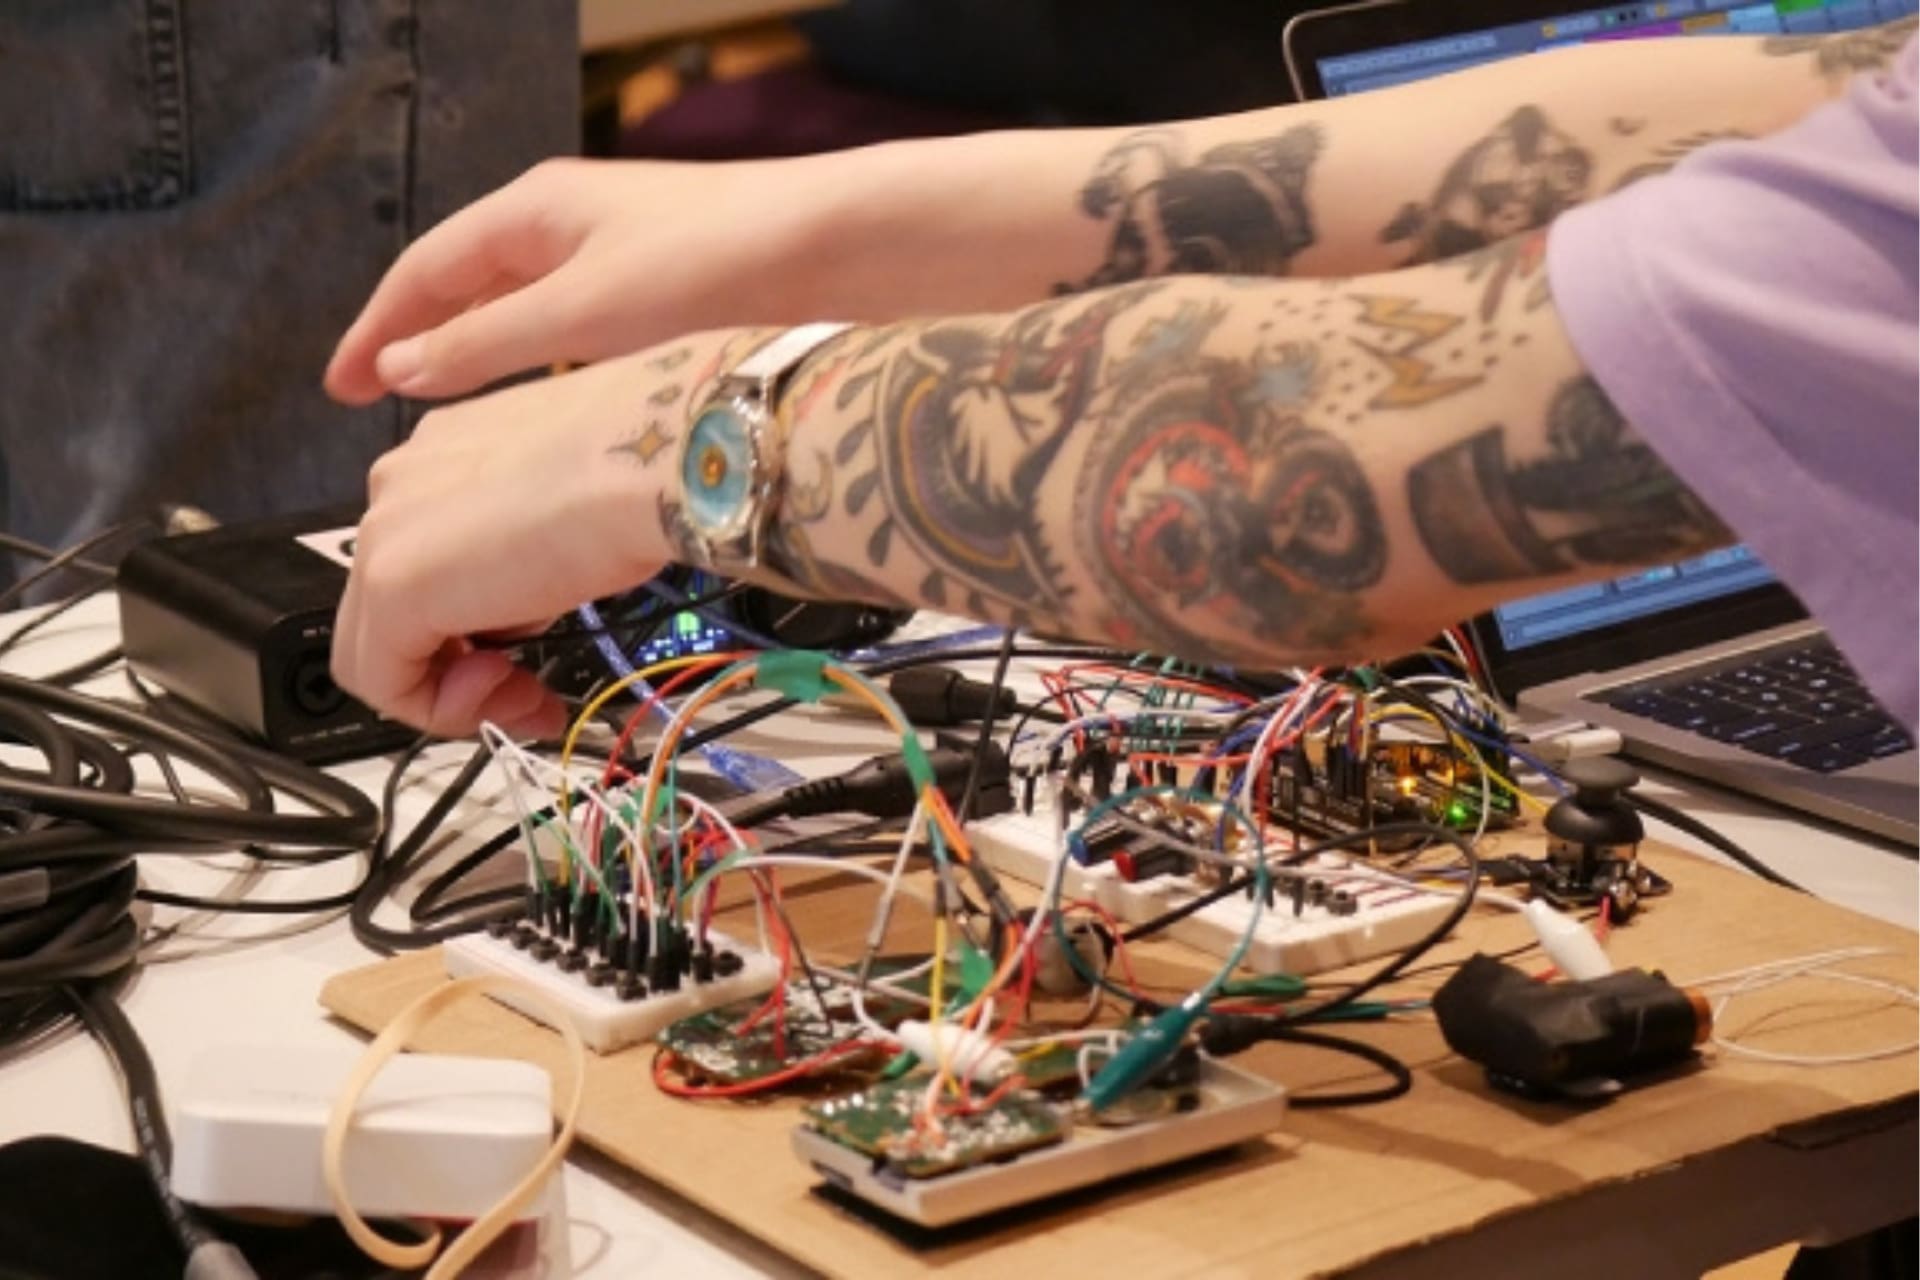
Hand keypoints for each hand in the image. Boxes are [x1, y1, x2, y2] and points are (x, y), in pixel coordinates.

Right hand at [324, 157, 837, 404]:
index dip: (375, 331)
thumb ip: (488, 344)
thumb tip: (401, 370)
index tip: (339, 385)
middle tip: (372, 397)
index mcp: (533, 212)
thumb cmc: (711, 265)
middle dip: (415, 337)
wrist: (829, 246)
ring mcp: (614, 248)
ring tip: (443, 401)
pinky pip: (568, 319)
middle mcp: (567, 220)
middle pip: (464, 282)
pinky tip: (545, 394)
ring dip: (474, 346)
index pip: (423, 272)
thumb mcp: (583, 314)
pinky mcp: (660, 283)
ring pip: (518, 302)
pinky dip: (535, 353)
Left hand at [329, 340, 722, 737]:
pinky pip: (380, 679)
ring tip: (527, 693)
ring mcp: (385, 530)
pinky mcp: (391, 584)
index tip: (536, 656)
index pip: (429, 560)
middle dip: (463, 666)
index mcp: (445, 454)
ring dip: (456, 690)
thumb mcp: (573, 511)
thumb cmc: (638, 470)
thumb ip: (529, 549)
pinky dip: (440, 709)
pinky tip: (506, 697)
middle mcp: (400, 482)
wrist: (648, 463)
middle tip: (533, 690)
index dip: (480, 626)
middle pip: (393, 607)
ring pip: (379, 644)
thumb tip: (525, 599)